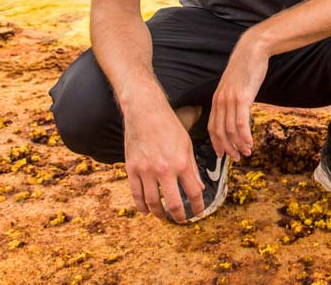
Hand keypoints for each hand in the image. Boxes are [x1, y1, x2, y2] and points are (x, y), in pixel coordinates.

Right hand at [123, 99, 204, 222]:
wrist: (145, 112)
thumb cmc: (169, 126)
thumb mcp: (187, 145)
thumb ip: (192, 168)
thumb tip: (199, 189)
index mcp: (182, 163)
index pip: (193, 193)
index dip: (198, 206)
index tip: (198, 213)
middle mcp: (164, 170)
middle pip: (173, 203)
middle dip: (179, 216)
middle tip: (182, 220)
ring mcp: (146, 171)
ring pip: (152, 202)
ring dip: (160, 214)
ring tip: (165, 216)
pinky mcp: (132, 169)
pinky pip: (136, 194)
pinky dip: (141, 206)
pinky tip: (147, 210)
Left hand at [209, 38, 267, 160]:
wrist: (252, 50)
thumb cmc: (245, 67)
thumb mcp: (233, 85)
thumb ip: (231, 99)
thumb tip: (235, 113)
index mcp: (216, 99)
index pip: (212, 127)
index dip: (216, 143)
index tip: (221, 154)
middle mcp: (220, 101)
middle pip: (219, 132)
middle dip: (227, 148)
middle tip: (235, 158)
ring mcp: (230, 99)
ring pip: (230, 130)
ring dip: (238, 144)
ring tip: (246, 153)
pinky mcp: (242, 97)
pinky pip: (241, 122)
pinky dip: (245, 136)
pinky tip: (250, 143)